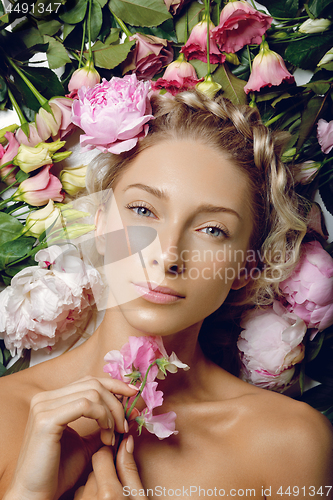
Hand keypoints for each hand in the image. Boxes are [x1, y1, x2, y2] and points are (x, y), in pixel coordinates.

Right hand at [4, 376, 137, 499]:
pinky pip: (86, 405)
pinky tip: (106, 436)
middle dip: (116, 402)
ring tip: (112, 436)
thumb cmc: (59, 471)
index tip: (133, 395)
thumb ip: (101, 425)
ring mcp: (43, 406)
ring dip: (111, 414)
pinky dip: (103, 417)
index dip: (114, 384)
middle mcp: (44, 398)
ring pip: (92, 392)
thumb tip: (127, 412)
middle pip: (93, 384)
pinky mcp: (46, 419)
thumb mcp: (86, 443)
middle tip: (125, 425)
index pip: (89, 380)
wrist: (35, 494)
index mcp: (51, 399)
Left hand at [74, 436, 146, 499]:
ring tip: (109, 498)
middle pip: (94, 469)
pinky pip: (80, 496)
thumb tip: (126, 441)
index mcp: (109, 493)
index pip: (101, 455)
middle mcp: (89, 498)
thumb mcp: (138, 497)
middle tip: (117, 485)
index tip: (117, 458)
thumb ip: (129, 469)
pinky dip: (89, 497)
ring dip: (96, 486)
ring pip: (86, 483)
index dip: (110, 454)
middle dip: (105, 472)